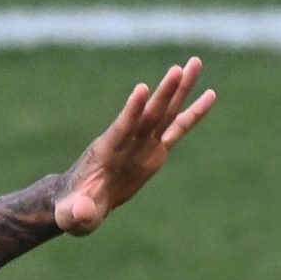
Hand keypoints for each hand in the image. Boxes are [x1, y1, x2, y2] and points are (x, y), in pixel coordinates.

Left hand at [55, 56, 216, 235]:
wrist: (78, 203)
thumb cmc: (71, 210)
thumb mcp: (71, 216)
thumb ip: (78, 213)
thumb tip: (83, 212)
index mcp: (105, 153)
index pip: (121, 129)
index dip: (131, 111)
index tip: (142, 89)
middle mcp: (125, 142)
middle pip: (148, 114)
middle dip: (164, 93)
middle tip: (180, 67)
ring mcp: (140, 144)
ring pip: (163, 113)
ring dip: (179, 90)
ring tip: (194, 63)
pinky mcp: (153, 151)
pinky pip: (176, 129)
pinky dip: (192, 114)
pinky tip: (209, 95)